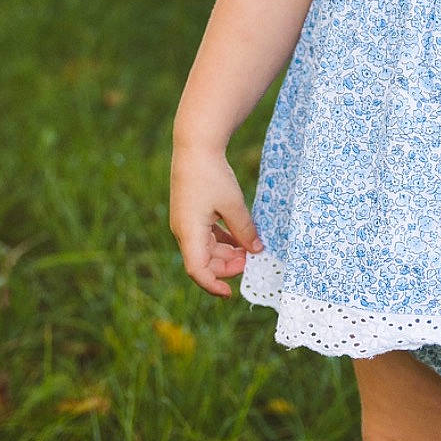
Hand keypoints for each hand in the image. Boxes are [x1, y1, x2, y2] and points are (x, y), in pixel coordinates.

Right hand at [169, 143, 262, 298]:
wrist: (195, 146)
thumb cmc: (212, 175)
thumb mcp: (233, 205)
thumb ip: (244, 230)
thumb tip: (256, 251)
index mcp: (189, 232)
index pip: (198, 271)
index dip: (214, 285)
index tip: (231, 293)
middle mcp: (184, 231)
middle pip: (204, 261)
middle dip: (227, 266)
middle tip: (252, 260)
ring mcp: (186, 222)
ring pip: (206, 249)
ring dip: (227, 253)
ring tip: (249, 249)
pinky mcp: (191, 214)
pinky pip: (206, 235)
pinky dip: (223, 240)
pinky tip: (240, 237)